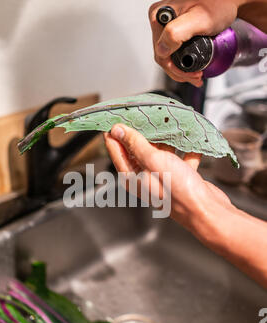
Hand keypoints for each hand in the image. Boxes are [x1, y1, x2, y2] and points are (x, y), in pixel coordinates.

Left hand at [104, 124, 230, 228]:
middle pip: (139, 147)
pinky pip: (182, 156)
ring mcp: (164, 176)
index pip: (116, 150)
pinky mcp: (181, 176)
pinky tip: (193, 138)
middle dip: (143, 130)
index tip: (115, 115)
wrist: (207, 210)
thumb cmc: (179, 192)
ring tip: (170, 121)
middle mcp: (146, 177)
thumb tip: (117, 131)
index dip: (115, 132)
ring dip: (167, 137)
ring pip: (162, 150)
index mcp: (133, 177)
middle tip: (144, 111)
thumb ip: (135, 145)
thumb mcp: (154, 162)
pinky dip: (187, 148)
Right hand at [148, 0, 250, 86]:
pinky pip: (175, 50)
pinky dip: (183, 61)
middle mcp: (160, 19)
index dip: (175, 69)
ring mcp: (167, 24)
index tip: (193, 74)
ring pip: (169, 55)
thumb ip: (176, 33)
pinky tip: (192, 67)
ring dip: (181, 70)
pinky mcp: (176, 28)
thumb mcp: (198, 19)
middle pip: (164, 56)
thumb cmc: (218, 3)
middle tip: (197, 78)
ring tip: (197, 76)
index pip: (160, 53)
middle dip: (179, 72)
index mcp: (158, 16)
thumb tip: (162, 50)